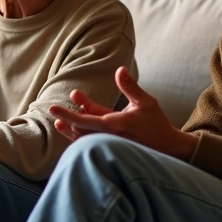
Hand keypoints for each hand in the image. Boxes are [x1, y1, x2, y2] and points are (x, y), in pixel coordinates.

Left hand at [48, 66, 197, 160]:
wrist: (168, 149)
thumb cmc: (157, 125)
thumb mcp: (146, 102)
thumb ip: (130, 86)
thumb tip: (119, 69)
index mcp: (114, 124)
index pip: (84, 119)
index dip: (67, 114)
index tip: (53, 109)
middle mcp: (108, 137)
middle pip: (80, 130)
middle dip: (69, 118)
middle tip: (57, 110)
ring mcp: (109, 146)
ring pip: (83, 140)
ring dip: (70, 131)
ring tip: (59, 123)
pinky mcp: (111, 151)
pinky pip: (90, 146)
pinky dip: (79, 139)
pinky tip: (74, 134)